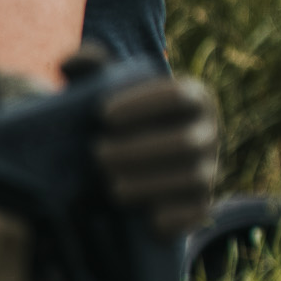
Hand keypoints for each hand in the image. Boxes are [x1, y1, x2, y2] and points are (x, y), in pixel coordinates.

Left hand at [95, 76, 218, 238]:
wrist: (131, 166)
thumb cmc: (119, 121)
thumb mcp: (107, 91)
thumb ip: (89, 68)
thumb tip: (69, 64)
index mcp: (195, 97)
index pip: (177, 96)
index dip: (142, 104)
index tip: (101, 114)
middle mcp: (210, 133)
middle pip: (185, 141)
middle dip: (139, 150)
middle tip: (97, 155)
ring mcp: (209, 170)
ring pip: (191, 178)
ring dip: (148, 183)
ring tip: (109, 185)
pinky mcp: (201, 204)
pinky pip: (195, 212)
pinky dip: (169, 215)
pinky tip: (136, 214)